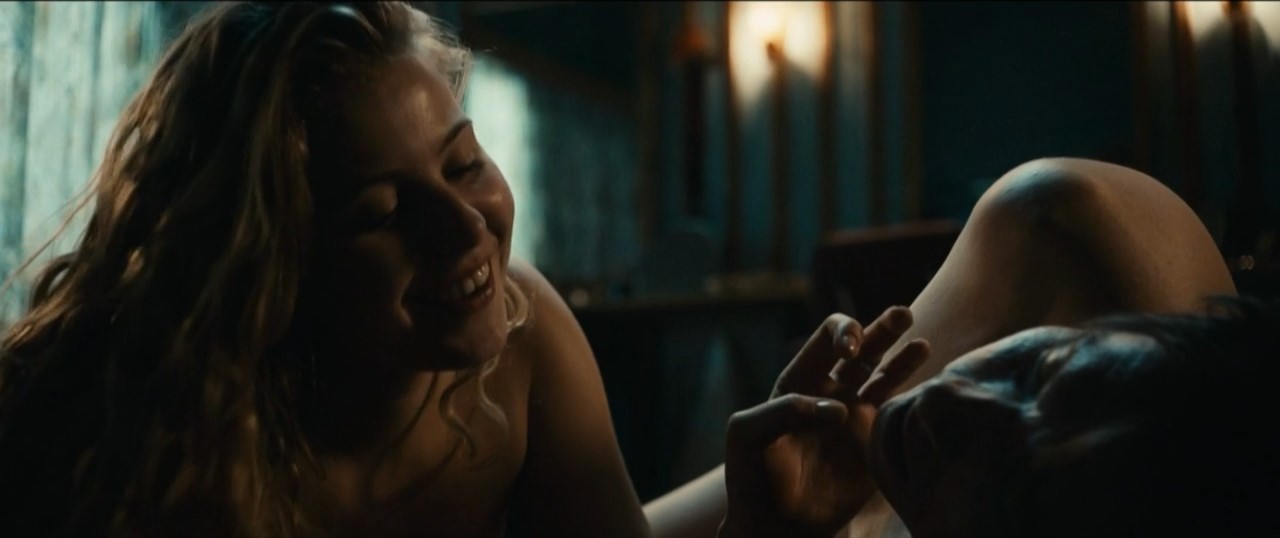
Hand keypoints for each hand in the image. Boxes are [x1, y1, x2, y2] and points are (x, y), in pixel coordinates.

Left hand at [720, 307, 929, 537]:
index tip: (849, 353)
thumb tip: (838, 410)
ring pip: (886, 376)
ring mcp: (856, 417)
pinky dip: (914, 397)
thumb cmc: (753, 476)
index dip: (843, 333)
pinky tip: (930, 385)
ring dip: (904, 358)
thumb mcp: (748, 435)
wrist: (775, 523)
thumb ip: (783, 411)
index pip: (827, 338)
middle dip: (882, 329)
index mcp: (799, 380)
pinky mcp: (875, 443)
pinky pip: (899, 413)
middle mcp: (831, 391)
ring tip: (921, 343)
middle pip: (864, 349)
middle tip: (903, 314)